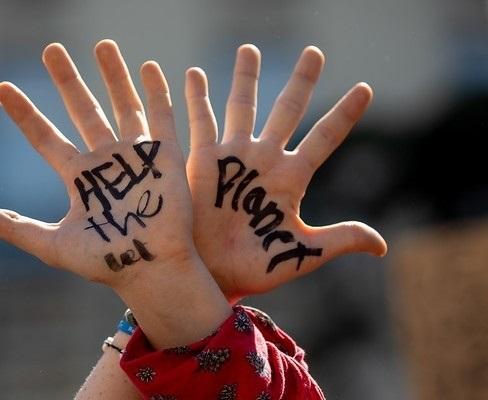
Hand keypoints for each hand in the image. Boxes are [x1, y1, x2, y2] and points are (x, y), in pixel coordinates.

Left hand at [0, 40, 194, 289]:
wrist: (153, 268)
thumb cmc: (106, 262)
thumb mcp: (54, 245)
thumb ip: (16, 228)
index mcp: (79, 178)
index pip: (44, 138)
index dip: (24, 114)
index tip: (2, 89)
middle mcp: (105, 161)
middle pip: (83, 110)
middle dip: (67, 80)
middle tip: (51, 49)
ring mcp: (136, 156)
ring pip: (123, 105)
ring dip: (113, 75)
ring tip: (101, 44)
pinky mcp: (165, 157)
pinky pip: (161, 117)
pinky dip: (157, 92)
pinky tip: (147, 67)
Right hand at [185, 45, 386, 300]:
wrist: (214, 275)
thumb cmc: (258, 266)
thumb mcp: (303, 253)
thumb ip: (340, 239)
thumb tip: (382, 246)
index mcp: (292, 178)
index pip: (324, 137)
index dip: (344, 113)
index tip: (365, 89)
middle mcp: (266, 160)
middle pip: (288, 110)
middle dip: (301, 81)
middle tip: (315, 52)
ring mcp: (235, 157)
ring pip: (243, 107)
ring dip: (245, 78)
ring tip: (249, 49)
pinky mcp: (204, 162)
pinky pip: (201, 123)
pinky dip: (197, 99)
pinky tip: (194, 74)